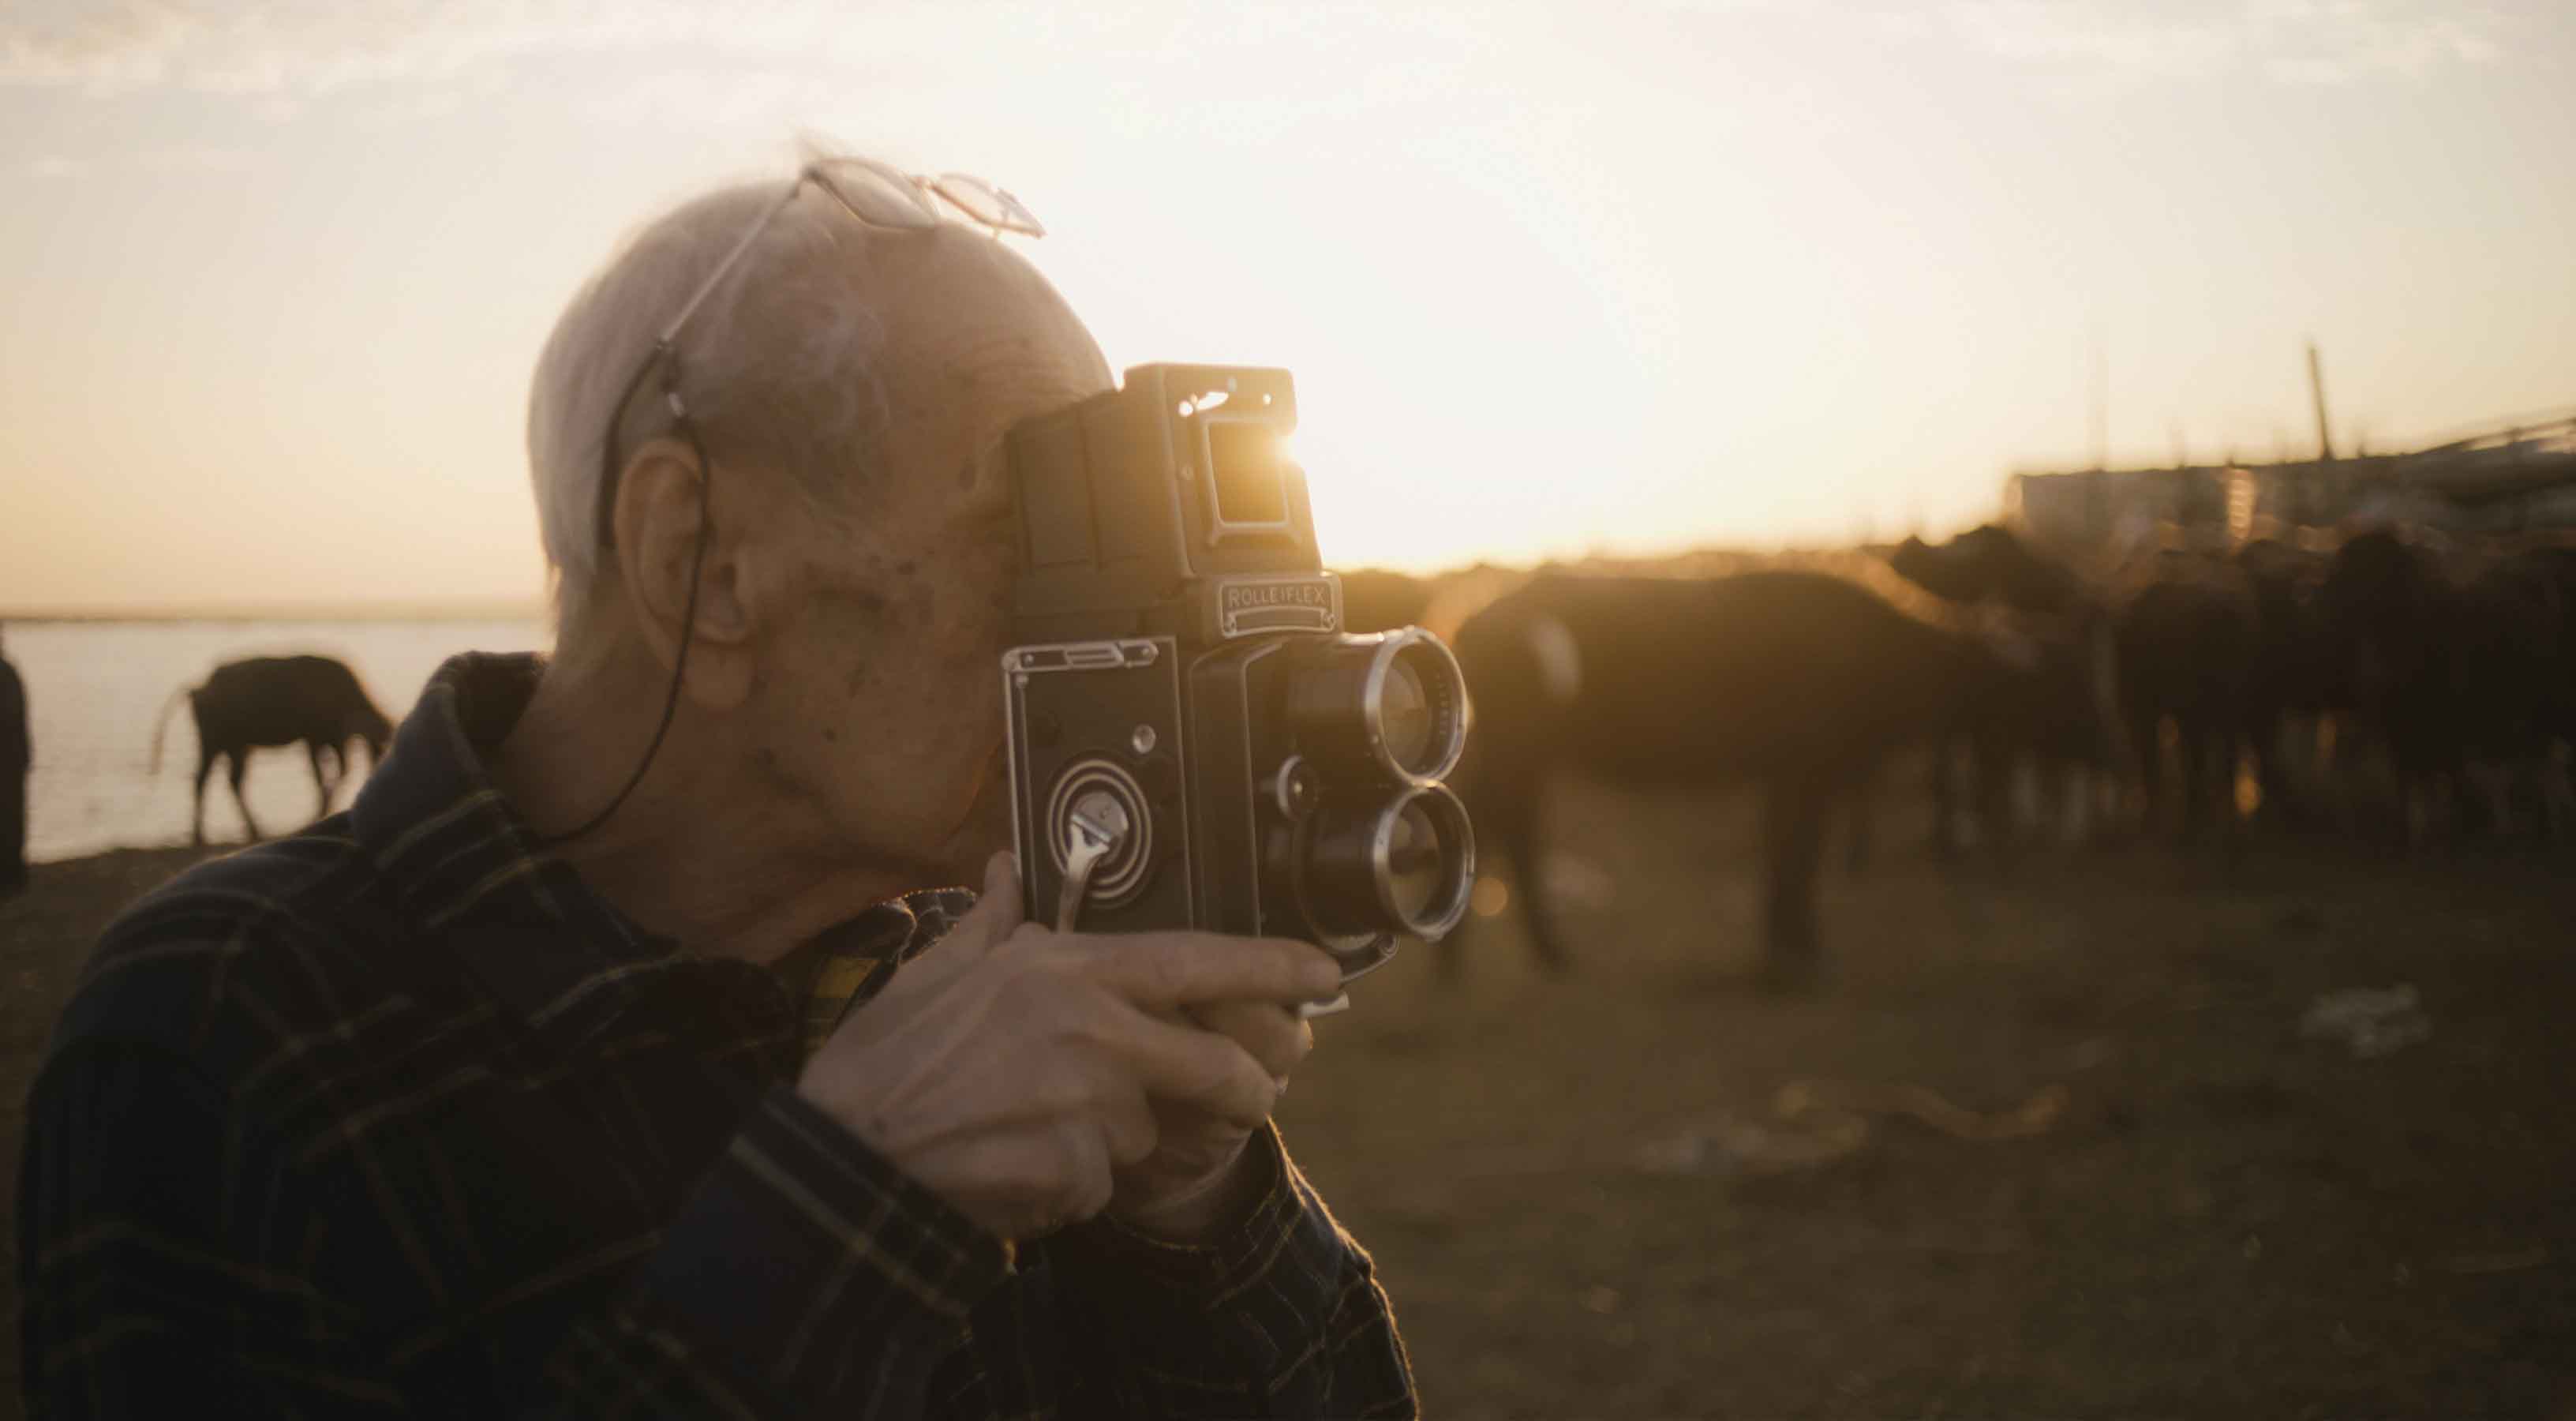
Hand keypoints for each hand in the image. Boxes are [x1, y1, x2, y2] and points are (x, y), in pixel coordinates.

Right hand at [796, 852, 1341, 1241]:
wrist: (845, 1160)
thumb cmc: (885, 1063)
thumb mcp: (937, 972)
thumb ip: (992, 920)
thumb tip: (1008, 867)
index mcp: (1063, 971)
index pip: (1194, 958)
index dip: (1270, 964)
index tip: (1323, 971)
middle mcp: (1088, 1029)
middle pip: (1213, 1061)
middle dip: (1239, 1084)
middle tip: (1241, 1093)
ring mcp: (1087, 1104)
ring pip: (1145, 1129)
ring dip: (1106, 1142)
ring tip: (1030, 1129)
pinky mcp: (1078, 1172)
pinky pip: (1102, 1183)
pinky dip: (1069, 1187)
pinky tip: (1015, 1170)